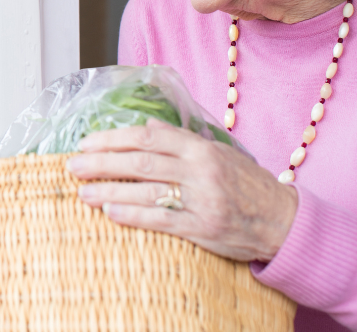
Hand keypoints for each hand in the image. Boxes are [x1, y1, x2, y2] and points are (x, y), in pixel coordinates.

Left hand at [66, 118, 297, 261]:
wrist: (282, 220)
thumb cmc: (245, 183)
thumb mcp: (218, 152)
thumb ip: (180, 140)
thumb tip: (146, 127)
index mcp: (200, 148)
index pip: (147, 138)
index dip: (112, 139)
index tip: (86, 142)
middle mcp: (200, 170)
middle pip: (140, 162)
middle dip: (102, 163)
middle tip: (73, 165)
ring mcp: (201, 200)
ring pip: (146, 191)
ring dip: (109, 191)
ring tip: (82, 192)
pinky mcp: (202, 228)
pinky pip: (160, 220)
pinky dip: (132, 215)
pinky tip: (110, 211)